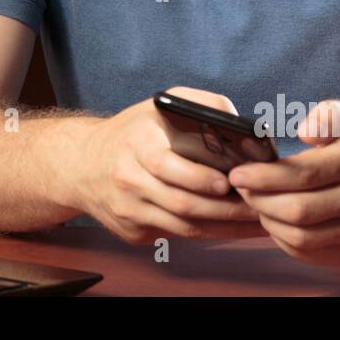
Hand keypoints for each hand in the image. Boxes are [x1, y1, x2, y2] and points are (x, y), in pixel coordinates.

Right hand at [71, 86, 269, 244]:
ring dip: (223, 227)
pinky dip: (206, 234)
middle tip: (258, 207)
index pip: (164, 164)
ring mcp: (127, 210)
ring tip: (255, 221)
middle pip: (180, 203)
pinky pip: (175, 236)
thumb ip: (198, 104)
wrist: (81, 164)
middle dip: (224, 209)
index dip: (197, 177)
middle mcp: (127, 178)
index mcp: (135, 143)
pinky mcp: (131, 231)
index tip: (226, 182)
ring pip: (182, 227)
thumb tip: (239, 123)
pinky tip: (230, 228)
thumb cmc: (132, 133)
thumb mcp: (157, 107)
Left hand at [228, 100, 339, 264]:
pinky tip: (275, 222)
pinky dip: (284, 240)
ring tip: (257, 204)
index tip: (237, 173)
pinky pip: (311, 254)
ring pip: (302, 237)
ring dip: (268, 222)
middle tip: (242, 189)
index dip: (264, 177)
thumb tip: (303, 131)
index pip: (303, 175)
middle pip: (299, 211)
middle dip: (259, 201)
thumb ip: (328, 115)